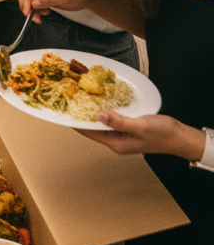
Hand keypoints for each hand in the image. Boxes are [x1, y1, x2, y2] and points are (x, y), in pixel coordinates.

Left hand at [76, 113, 205, 160]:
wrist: (181, 137)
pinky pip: (112, 120)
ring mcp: (122, 136)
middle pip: (93, 129)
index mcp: (116, 144)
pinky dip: (105, 112)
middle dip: (82, 116)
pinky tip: (101, 103)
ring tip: (80, 100)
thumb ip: (118, 121)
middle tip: (70, 101)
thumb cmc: (162, 134)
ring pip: (102, 123)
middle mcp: (116, 141)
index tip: (64, 113)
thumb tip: (98, 116)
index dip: (75, 123)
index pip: (89, 133)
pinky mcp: (128, 129)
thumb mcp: (139, 126)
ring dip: (93, 113)